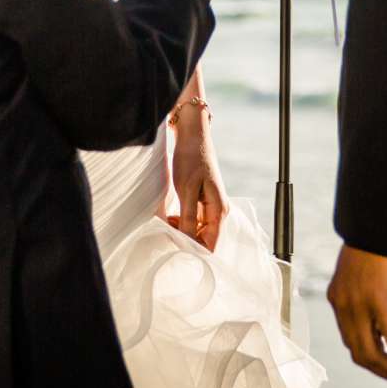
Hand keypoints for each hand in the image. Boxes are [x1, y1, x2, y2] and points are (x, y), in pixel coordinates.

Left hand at [167, 115, 227, 251]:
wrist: (192, 136)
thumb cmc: (190, 159)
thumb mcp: (186, 190)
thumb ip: (188, 218)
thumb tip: (188, 243)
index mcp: (219, 211)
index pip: (210, 246)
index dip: (193, 251)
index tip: (174, 247)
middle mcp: (219, 212)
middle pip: (205, 241)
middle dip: (186, 241)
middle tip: (167, 232)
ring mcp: (211, 207)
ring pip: (198, 231)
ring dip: (183, 231)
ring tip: (168, 222)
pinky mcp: (203, 202)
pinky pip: (194, 221)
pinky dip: (182, 222)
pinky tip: (171, 216)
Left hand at [327, 245, 386, 386]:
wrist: (379, 223)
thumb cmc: (374, 243)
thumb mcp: (360, 270)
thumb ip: (361, 290)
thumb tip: (377, 311)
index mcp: (337, 299)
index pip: (351, 342)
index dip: (372, 360)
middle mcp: (344, 307)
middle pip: (361, 355)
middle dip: (386, 372)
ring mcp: (360, 307)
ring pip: (375, 355)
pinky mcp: (381, 304)